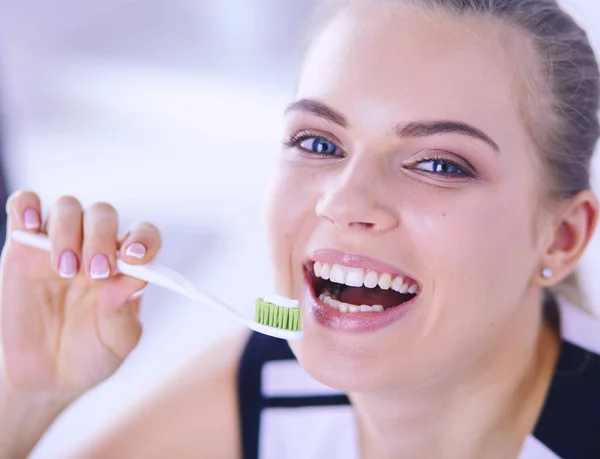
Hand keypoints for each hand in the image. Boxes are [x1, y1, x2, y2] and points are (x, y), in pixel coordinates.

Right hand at [0, 191, 161, 395]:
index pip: (143, 235)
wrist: (44, 377)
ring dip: (68, 231)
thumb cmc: (90, 355)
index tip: (135, 257)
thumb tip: (131, 281)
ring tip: (65, 271)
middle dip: (101, 237)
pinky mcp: (21, 246)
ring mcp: (59, 244)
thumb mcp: (115, 342)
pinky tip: (31, 227)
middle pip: (103, 215)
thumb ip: (123, 313)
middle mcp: (95, 247)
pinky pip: (23, 206)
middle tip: (96, 273)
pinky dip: (27, 207)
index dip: (143, 240)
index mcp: (126, 265)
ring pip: (67, 207)